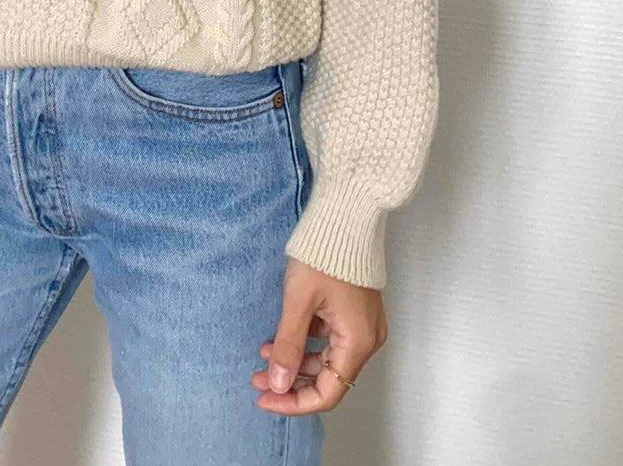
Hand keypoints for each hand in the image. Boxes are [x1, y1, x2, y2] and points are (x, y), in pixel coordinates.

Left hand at [251, 256, 386, 412]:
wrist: (344, 219)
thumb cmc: (323, 257)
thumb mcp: (299, 302)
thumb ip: (289, 345)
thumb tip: (278, 385)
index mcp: (358, 342)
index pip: (328, 393)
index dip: (294, 402)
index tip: (264, 398)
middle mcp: (366, 340)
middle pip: (328, 378)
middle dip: (290, 382)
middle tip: (257, 379)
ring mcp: (362, 326)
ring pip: (326, 359)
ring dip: (295, 361)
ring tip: (263, 356)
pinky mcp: (353, 312)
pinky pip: (329, 340)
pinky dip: (305, 343)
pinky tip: (280, 338)